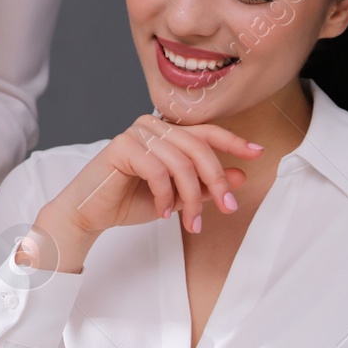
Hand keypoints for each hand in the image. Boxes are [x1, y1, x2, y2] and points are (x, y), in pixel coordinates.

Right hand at [28, 115, 262, 271]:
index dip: (234, 141)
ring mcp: (136, 133)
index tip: (258, 153)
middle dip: (217, 180)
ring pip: (181, 162)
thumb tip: (240, 176)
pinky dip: (165, 196)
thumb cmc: (128, 201)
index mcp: (166, 132)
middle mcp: (152, 125)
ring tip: (190, 222)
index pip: (206, 131)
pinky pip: (158, 170)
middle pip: (199, 147)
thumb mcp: (177, 196)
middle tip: (227, 208)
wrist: (89, 213)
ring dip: (191, 197)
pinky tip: (162, 212)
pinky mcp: (122, 146)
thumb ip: (205, 185)